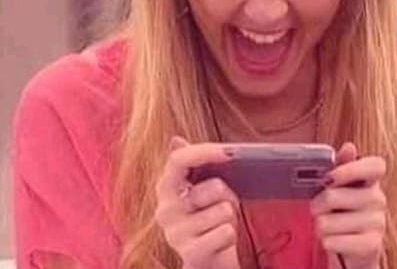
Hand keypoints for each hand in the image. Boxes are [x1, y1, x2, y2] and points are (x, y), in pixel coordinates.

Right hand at [154, 136, 240, 268]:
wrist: (205, 264)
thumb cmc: (206, 221)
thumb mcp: (200, 190)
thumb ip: (191, 165)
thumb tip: (175, 139)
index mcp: (165, 187)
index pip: (178, 160)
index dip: (204, 151)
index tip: (229, 151)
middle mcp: (165, 210)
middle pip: (213, 186)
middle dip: (227, 194)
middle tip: (223, 204)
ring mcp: (176, 233)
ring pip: (225, 210)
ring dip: (230, 217)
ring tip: (218, 225)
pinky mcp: (191, 253)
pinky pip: (227, 232)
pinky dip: (230, 236)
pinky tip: (219, 242)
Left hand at [310, 142, 385, 268]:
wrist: (353, 245)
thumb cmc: (342, 208)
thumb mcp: (338, 185)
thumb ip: (340, 165)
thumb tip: (349, 147)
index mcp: (371, 179)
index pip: (375, 166)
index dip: (350, 169)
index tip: (328, 176)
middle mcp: (378, 199)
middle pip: (334, 196)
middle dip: (317, 203)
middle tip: (316, 206)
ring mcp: (377, 223)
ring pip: (328, 221)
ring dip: (320, 225)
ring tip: (328, 225)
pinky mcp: (372, 245)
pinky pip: (333, 241)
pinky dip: (326, 241)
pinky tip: (333, 239)